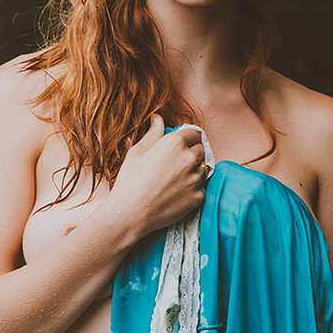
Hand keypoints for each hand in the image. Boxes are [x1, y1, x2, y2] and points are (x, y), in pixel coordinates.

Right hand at [106, 116, 207, 241]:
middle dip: (191, 152)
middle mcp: (189, 158)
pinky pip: (201, 187)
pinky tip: (176, 192)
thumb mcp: (137, 152)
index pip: (194, 132)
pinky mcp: (198, 196)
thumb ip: (153, 133)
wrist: (131, 213)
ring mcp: (196, 178)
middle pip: (200, 149)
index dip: (187, 137)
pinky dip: (192, 188)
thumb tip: (157, 118)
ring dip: (193, 170)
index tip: (181, 144)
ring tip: (174, 178)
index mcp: (175, 143)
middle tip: (175, 162)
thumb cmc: (130, 181)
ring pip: (203, 168)